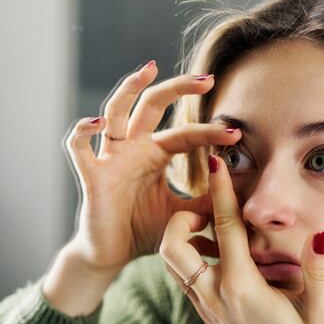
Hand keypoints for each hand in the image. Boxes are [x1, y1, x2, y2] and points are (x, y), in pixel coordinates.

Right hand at [62, 61, 239, 275]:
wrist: (112, 255)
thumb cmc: (144, 230)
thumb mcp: (184, 214)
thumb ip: (209, 201)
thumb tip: (243, 193)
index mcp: (156, 154)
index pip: (185, 133)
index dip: (210, 132)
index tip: (236, 134)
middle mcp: (133, 147)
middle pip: (152, 104)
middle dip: (178, 88)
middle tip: (208, 78)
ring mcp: (110, 157)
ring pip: (115, 110)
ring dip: (129, 88)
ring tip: (149, 69)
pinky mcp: (91, 174)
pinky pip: (79, 146)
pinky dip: (84, 130)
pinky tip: (98, 123)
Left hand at [158, 154, 323, 323]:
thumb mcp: (323, 312)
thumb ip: (320, 271)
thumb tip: (321, 235)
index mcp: (242, 288)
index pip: (226, 228)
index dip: (220, 192)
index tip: (214, 162)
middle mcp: (215, 296)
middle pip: (173, 246)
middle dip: (180, 217)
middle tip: (205, 207)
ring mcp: (205, 307)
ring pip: (173, 262)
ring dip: (182, 237)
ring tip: (210, 226)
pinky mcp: (204, 315)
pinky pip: (184, 277)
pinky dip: (189, 256)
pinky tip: (215, 250)